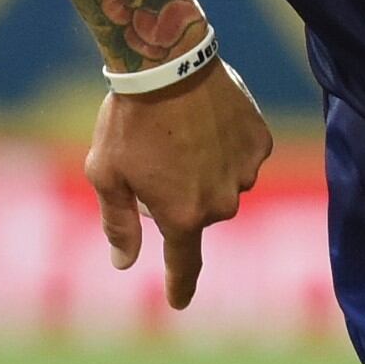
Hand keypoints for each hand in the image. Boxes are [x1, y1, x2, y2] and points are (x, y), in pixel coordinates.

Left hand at [86, 59, 271, 309]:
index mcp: (182, 215)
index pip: (184, 263)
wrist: (167, 61)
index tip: (177, 302)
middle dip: (183, 198)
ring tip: (183, 134)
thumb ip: (118, 223)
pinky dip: (227, 147)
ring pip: (225, 185)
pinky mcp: (259, 141)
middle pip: (202, 214)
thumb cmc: (129, 119)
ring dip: (207, 172)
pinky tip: (207, 122)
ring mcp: (244, 171)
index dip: (180, 285)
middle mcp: (220, 202)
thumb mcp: (106, 173)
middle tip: (159, 158)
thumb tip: (123, 263)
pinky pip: (243, 156)